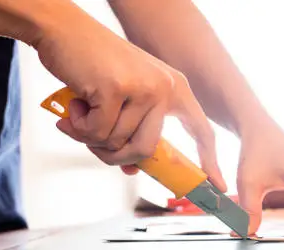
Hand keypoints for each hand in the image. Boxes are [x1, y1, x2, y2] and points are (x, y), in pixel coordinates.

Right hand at [34, 8, 225, 189]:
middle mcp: (166, 88)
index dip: (210, 161)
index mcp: (176, 90)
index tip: (219, 186)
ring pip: (118, 144)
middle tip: (92, 143)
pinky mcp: (117, 89)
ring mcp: (145, 88)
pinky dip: (79, 127)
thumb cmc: (94, 67)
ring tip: (79, 114)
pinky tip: (73, 106)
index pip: (203, 131)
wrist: (63, 29)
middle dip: (115, 156)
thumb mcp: (126, 100)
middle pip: (147, 151)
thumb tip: (133, 170)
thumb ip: (133, 131)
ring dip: (90, 137)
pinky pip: (97, 133)